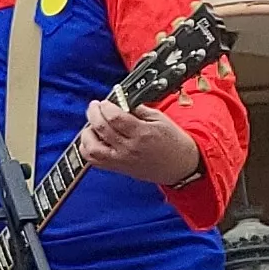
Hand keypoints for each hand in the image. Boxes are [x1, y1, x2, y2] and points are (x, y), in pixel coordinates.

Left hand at [76, 99, 203, 186]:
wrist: (181, 166)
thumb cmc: (173, 142)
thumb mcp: (160, 119)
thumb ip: (139, 109)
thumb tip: (120, 101)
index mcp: (142, 133)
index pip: (115, 117)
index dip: (106, 106)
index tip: (105, 102)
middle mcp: (129, 148)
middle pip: (101, 128)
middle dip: (93, 113)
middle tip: (94, 106)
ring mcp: (121, 159)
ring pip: (92, 147)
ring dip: (87, 133)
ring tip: (92, 124)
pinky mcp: (118, 168)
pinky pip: (94, 160)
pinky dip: (87, 148)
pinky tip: (92, 139)